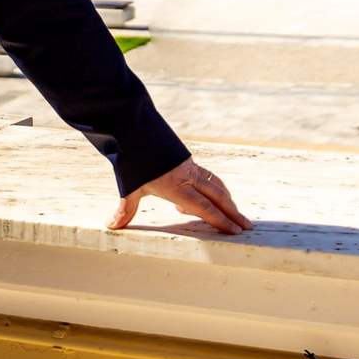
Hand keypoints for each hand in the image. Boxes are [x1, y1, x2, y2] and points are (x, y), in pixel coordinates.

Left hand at [108, 157, 253, 234]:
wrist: (135, 128)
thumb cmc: (132, 160)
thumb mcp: (130, 186)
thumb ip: (126, 208)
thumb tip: (112, 226)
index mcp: (176, 187)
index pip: (204, 208)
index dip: (221, 220)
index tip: (235, 230)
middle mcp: (187, 177)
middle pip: (217, 197)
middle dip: (233, 212)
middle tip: (247, 226)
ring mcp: (190, 167)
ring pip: (215, 184)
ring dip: (228, 199)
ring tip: (237, 213)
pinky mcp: (188, 160)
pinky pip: (208, 176)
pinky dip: (216, 187)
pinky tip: (216, 194)